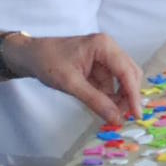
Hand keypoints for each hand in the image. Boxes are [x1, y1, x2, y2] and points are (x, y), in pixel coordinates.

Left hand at [20, 29, 142, 124]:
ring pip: (122, 81)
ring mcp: (105, 58)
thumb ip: (95, 101)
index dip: (133, 95)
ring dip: (119, 99)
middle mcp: (109, 48)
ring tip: (111, 116)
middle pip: (129, 75)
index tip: (136, 116)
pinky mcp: (99, 67)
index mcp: (104, 45)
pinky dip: (110, 97)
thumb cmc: (47, 62)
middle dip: (128, 97)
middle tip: (122, 118)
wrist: (29, 56)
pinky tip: (104, 109)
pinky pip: (111, 84)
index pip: (127, 72)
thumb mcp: (71, 83)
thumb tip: (116, 119)